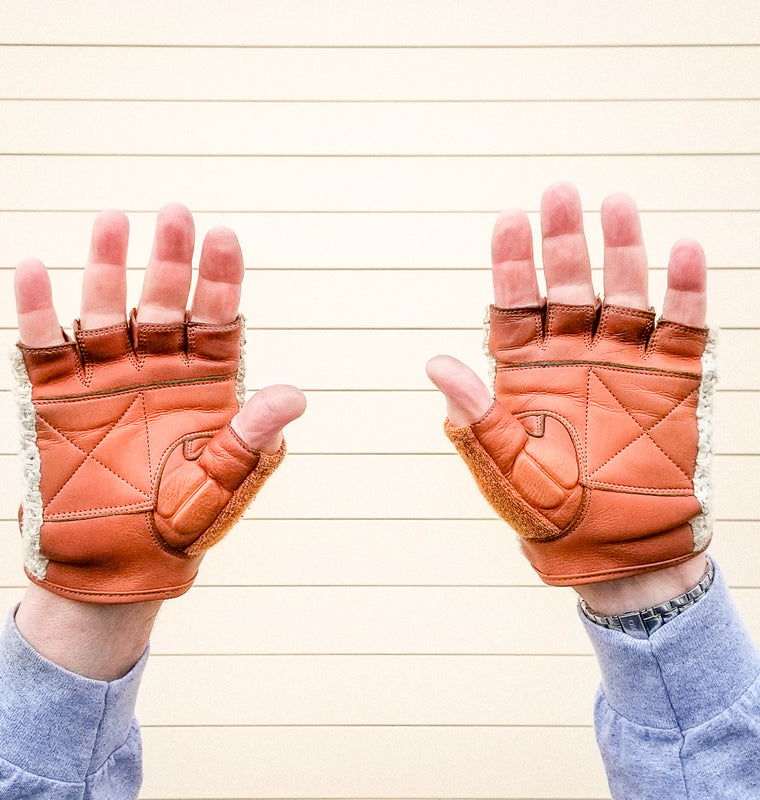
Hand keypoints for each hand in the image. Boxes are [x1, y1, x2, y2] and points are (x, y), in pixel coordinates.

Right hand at [13, 204, 305, 603]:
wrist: (117, 564)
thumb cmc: (178, 526)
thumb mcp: (221, 484)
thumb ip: (250, 438)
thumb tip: (294, 395)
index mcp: (204, 385)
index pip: (216, 319)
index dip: (220, 279)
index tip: (224, 237)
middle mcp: (156, 370)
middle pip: (163, 302)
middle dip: (170, 260)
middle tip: (175, 214)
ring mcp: (106, 378)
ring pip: (105, 310)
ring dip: (107, 268)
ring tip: (112, 222)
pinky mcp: (58, 397)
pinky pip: (44, 346)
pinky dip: (37, 312)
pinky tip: (32, 271)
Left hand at [427, 183, 712, 601]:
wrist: (616, 555)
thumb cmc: (551, 516)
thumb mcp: (506, 469)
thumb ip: (477, 416)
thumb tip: (437, 362)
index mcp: (526, 373)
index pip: (514, 305)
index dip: (511, 263)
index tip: (510, 219)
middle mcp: (573, 357)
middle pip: (568, 285)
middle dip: (564, 241)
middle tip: (562, 193)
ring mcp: (624, 363)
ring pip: (624, 292)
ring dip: (622, 250)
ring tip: (617, 205)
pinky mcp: (673, 380)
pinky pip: (683, 327)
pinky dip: (686, 290)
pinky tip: (683, 250)